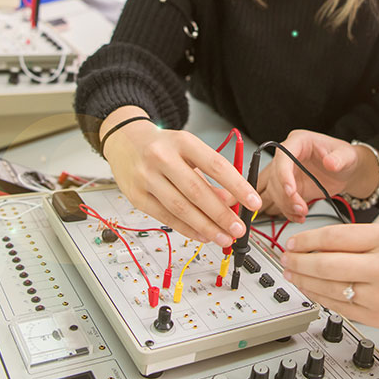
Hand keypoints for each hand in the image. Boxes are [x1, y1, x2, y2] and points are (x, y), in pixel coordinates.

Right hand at [101, 110, 261, 245]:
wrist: (125, 140)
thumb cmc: (163, 146)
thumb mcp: (189, 150)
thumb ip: (209, 175)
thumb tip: (230, 202)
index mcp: (182, 142)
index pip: (216, 166)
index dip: (238, 186)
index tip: (253, 203)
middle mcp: (162, 158)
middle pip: (197, 191)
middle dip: (221, 214)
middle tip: (239, 228)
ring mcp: (146, 178)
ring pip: (181, 208)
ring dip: (206, 227)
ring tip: (224, 237)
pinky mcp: (136, 197)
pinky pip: (165, 217)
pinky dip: (187, 229)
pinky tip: (202, 235)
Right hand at [256, 130, 365, 221]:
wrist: (345, 172)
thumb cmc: (344, 157)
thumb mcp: (346, 156)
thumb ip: (339, 159)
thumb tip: (330, 162)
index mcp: (298, 142)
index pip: (283, 156)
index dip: (283, 174)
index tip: (290, 191)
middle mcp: (288, 157)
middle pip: (275, 176)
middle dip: (285, 195)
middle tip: (300, 207)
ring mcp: (287, 173)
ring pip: (274, 190)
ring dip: (286, 205)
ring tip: (302, 213)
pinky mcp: (288, 188)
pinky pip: (281, 201)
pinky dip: (288, 211)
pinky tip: (298, 216)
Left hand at [279, 223, 378, 329]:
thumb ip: (357, 238)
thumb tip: (316, 244)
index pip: (335, 237)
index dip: (307, 240)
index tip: (293, 242)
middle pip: (326, 264)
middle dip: (299, 262)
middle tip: (286, 259)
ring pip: (329, 288)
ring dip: (304, 281)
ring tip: (293, 274)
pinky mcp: (378, 319)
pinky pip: (339, 307)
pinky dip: (320, 298)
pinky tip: (312, 290)